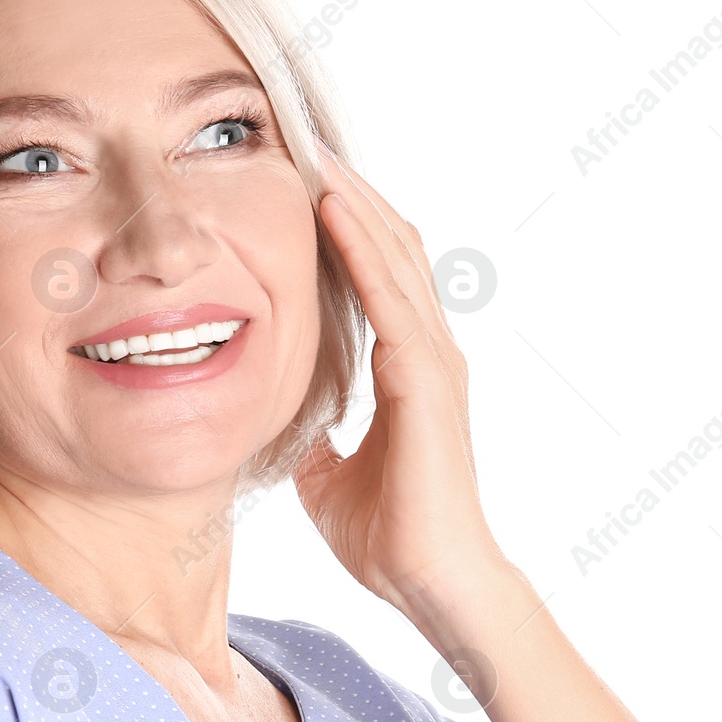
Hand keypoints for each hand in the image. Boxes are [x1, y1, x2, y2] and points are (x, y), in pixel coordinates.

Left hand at [292, 137, 505, 616]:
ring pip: (394, 257)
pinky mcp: (425, 379)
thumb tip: (288, 431)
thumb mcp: (328, 477)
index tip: (304, 182)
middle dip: (349, 193)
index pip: (378, 276)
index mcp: (408, 368)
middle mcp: (427, 352)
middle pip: (390, 248)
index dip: (346, 226)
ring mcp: (433, 361)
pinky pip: (389, 297)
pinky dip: (360, 247)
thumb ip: (316, 440)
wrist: (432, 583)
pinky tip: (330, 206)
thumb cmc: (391, 537)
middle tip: (306, 139)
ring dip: (354, 200)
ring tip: (314, 149)